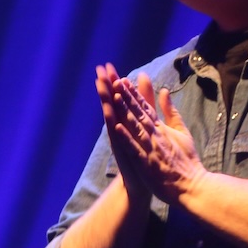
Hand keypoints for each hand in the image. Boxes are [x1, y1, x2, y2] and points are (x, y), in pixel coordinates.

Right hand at [95, 63, 150, 201]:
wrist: (143, 182)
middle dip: (107, 87)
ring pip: (112, 117)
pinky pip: (118, 137)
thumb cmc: (146, 154)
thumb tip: (147, 85)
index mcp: (128, 121)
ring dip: (106, 102)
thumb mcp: (148, 125)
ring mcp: (120, 140)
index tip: (108, 65)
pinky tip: (110, 116)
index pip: (120, 98)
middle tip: (99, 70)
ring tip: (100, 86)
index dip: (114, 82)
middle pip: (113, 103)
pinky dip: (114, 127)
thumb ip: (148, 104)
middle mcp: (121, 128)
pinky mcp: (123, 152)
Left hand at [110, 72, 205, 205]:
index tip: (124, 81)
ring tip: (115, 98)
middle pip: (140, 114)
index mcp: (163, 129)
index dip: (135, 94)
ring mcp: (152, 149)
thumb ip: (172, 112)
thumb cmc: (187, 161)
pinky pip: (135, 149)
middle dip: (127, 98)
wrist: (192, 186)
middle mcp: (156, 136)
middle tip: (116, 82)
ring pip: (136, 128)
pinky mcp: (148, 164)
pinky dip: (127, 139)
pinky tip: (117, 128)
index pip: (147, 108)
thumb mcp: (182, 131)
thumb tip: (164, 91)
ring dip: (126, 113)